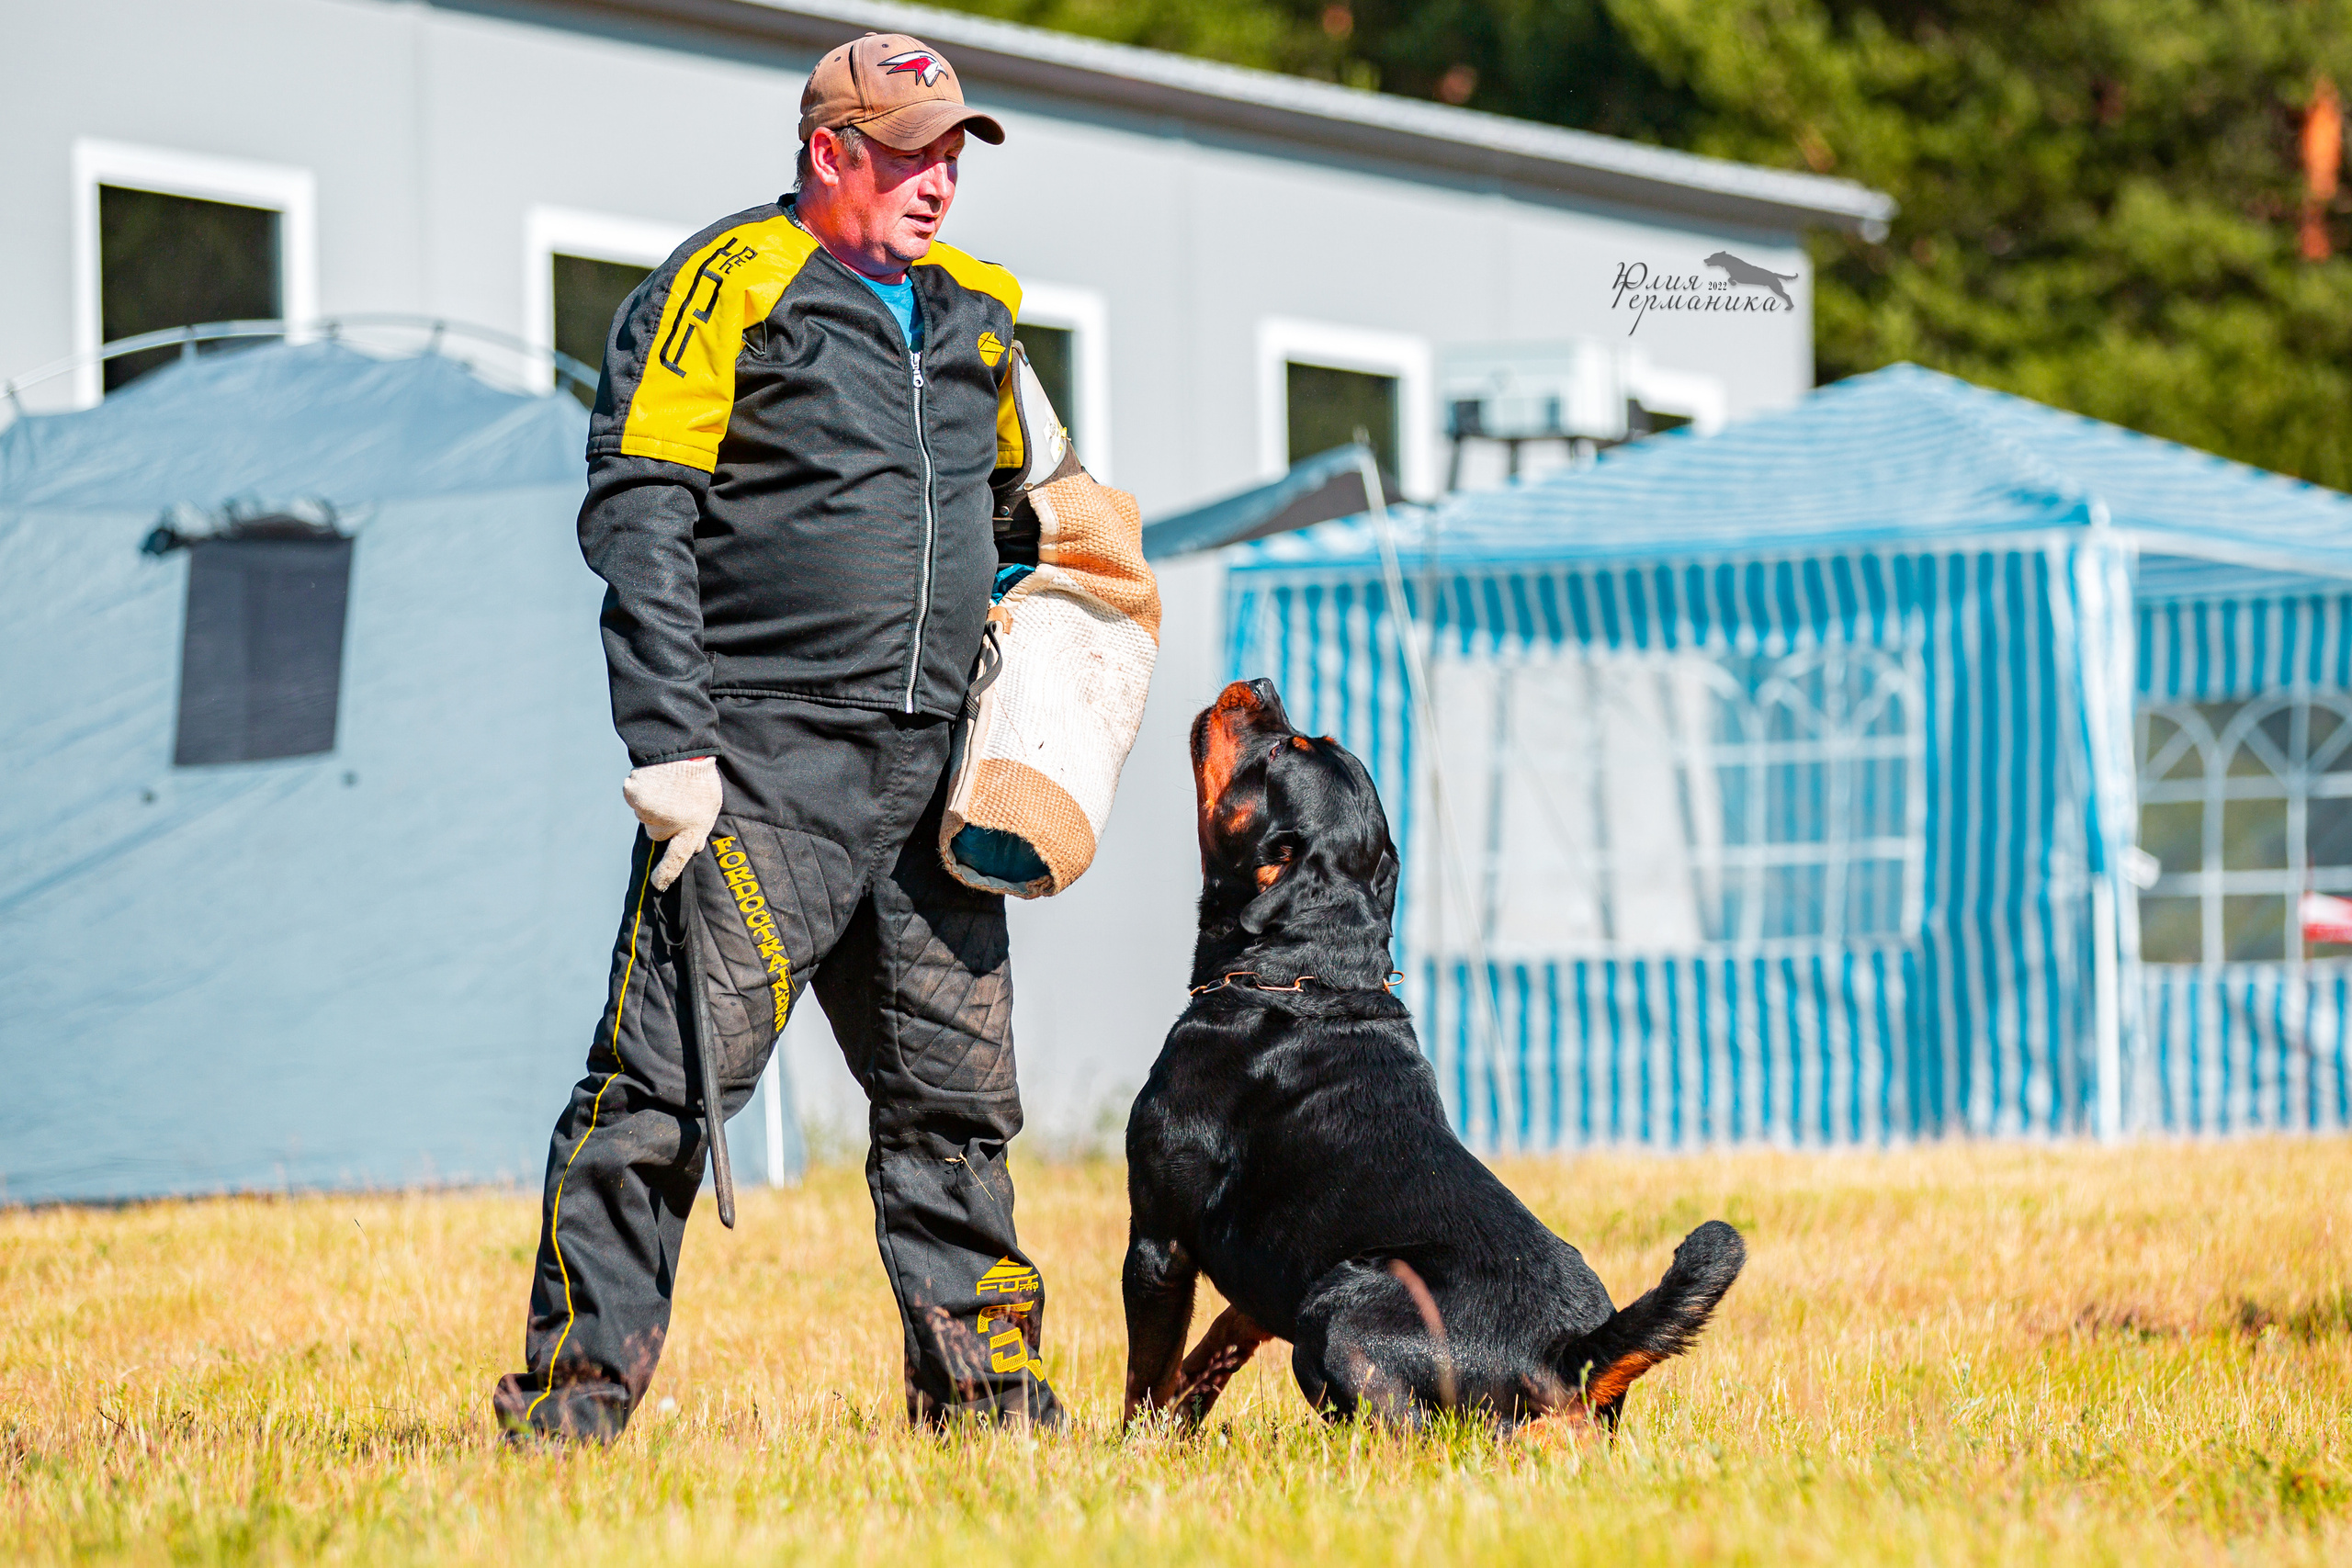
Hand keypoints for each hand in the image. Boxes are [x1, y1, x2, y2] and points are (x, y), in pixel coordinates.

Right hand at [622, 756, 721, 890]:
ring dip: (653, 807)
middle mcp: (667, 824)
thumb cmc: (700, 779)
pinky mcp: (633, 797)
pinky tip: (655, 782)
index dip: (666, 873)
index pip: (677, 858)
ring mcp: (648, 811)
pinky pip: (634, 802)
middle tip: (674, 803)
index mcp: (690, 828)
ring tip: (667, 788)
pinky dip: (640, 794)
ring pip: (645, 817)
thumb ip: (700, 829)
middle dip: (663, 823)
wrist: (681, 750)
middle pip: (657, 835)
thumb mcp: (711, 807)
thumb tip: (695, 848)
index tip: (657, 884)